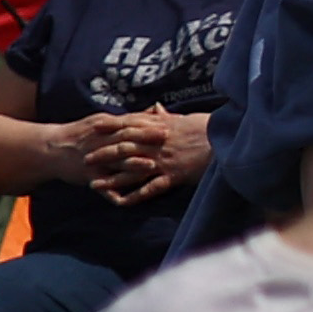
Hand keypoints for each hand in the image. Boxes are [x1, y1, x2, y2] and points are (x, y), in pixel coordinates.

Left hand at [80, 110, 210, 199]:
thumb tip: (155, 108)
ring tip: (93, 185)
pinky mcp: (173, 176)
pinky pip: (150, 188)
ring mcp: (164, 161)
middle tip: (85, 159)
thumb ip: (167, 116)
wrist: (228, 139)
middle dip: (103, 154)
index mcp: (161, 128)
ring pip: (131, 170)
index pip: (130, 125)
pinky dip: (134, 196)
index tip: (94, 127)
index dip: (111, 126)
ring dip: (111, 179)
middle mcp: (158, 145)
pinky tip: (120, 203)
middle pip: (124, 148)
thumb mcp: (187, 118)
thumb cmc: (210, 127)